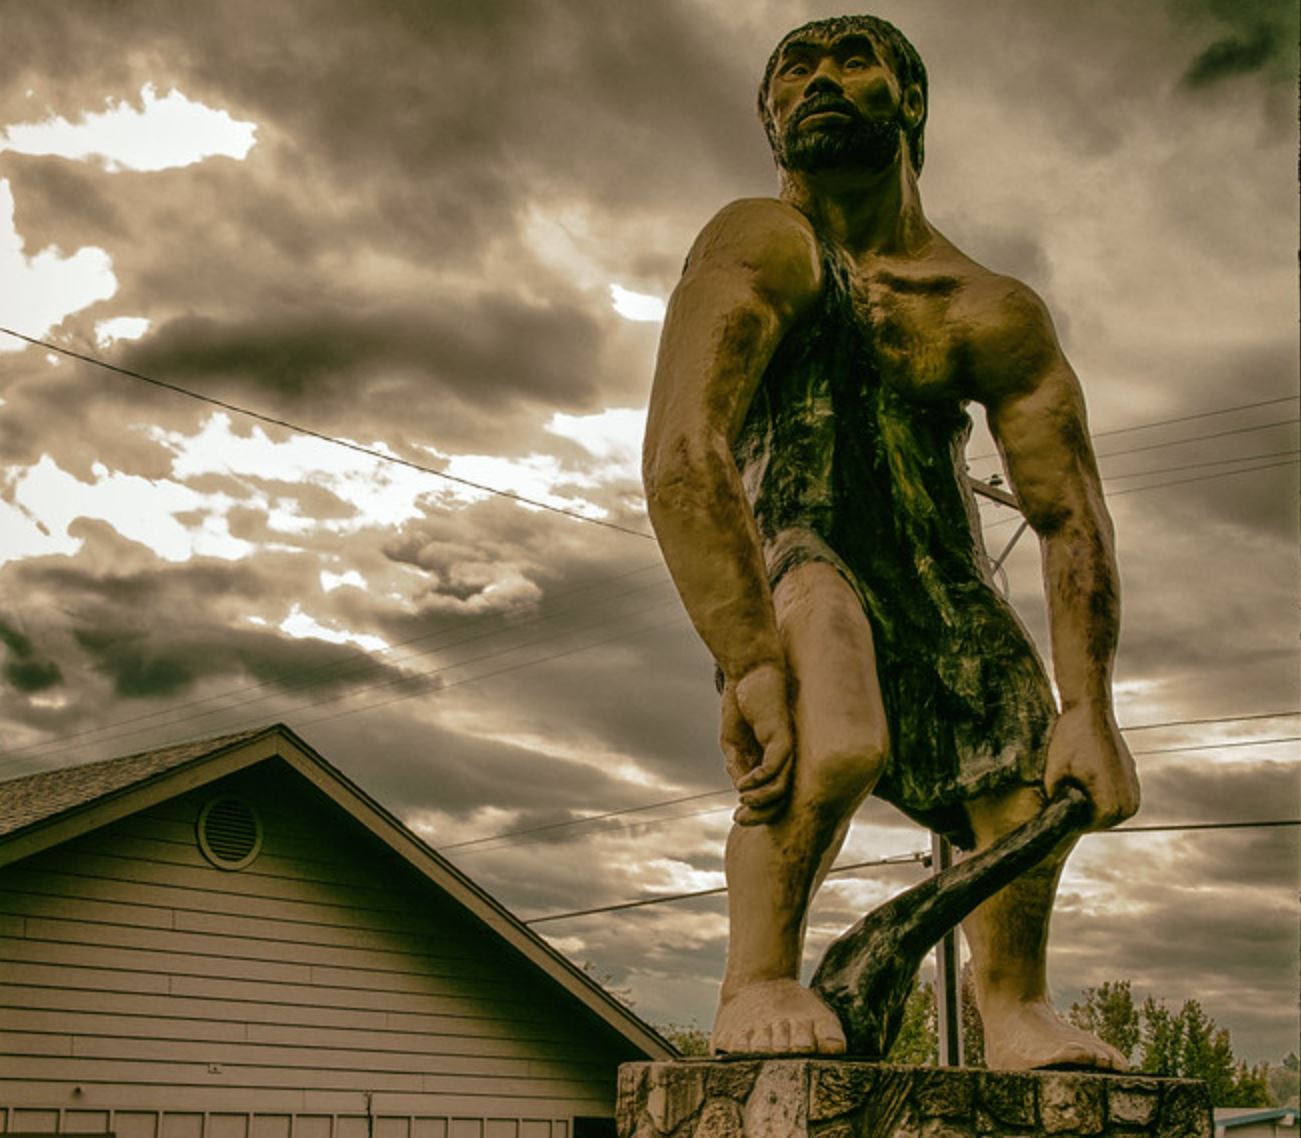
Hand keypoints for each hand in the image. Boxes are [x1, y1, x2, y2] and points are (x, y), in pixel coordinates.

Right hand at [720, 662, 793, 825]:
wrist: (747, 671)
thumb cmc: (740, 704)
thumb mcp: (732, 742)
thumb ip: (737, 765)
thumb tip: (742, 790)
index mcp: (771, 761)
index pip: (771, 796)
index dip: (755, 811)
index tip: (735, 817)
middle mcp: (784, 758)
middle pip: (782, 798)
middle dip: (760, 815)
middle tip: (738, 819)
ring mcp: (786, 749)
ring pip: (782, 788)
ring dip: (760, 800)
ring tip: (742, 801)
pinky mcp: (784, 739)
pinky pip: (775, 768)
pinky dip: (759, 780)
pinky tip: (743, 783)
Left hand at [1044, 704, 1139, 828]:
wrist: (1091, 711)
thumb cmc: (1070, 741)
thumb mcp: (1053, 777)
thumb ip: (1055, 805)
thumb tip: (1052, 821)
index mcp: (1111, 807)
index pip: (1083, 827)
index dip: (1065, 815)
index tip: (1054, 799)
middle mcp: (1129, 804)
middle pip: (1096, 821)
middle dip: (1078, 810)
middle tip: (1060, 788)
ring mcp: (1134, 791)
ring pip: (1105, 810)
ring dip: (1088, 801)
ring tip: (1072, 778)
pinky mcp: (1132, 779)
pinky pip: (1113, 795)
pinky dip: (1098, 790)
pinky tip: (1084, 774)